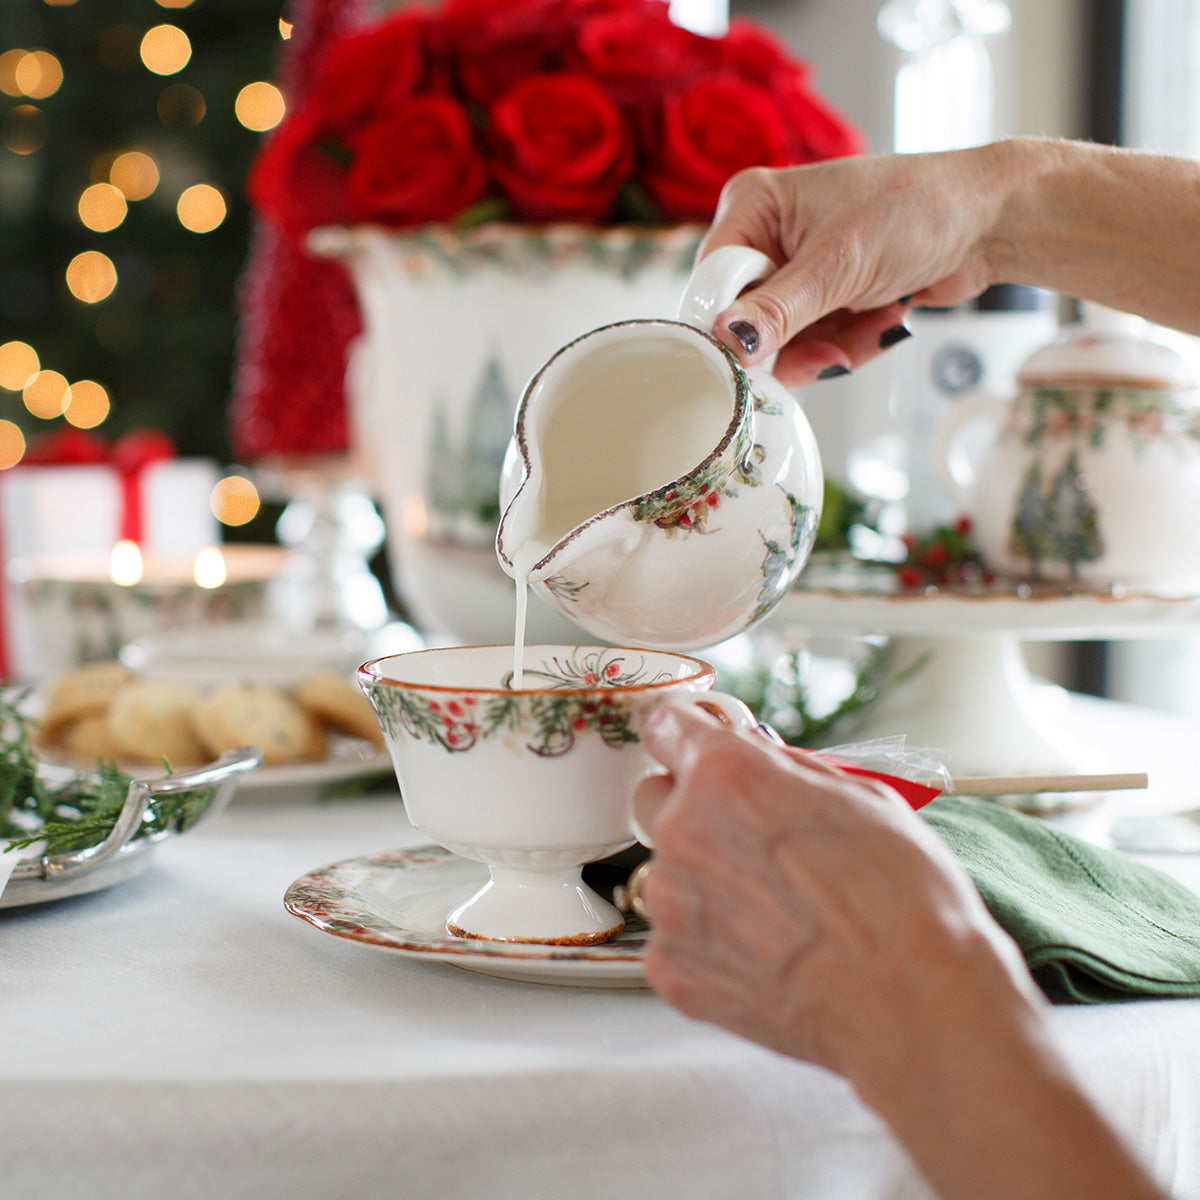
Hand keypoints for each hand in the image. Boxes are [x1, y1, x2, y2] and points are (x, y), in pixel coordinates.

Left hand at [631, 705, 1037, 1084]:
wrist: (910, 1002)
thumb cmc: (901, 898)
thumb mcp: (859, 795)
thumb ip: (786, 769)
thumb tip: (758, 756)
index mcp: (725, 774)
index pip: (667, 726)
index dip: (687, 736)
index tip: (696, 747)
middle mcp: (683, 831)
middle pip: (654, 798)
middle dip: (691, 807)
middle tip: (747, 837)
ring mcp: (670, 904)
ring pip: (664, 871)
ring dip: (700, 879)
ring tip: (770, 910)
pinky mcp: (670, 967)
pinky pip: (673, 936)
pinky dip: (706, 941)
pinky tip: (764, 953)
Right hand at [698, 147, 1005, 383]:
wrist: (990, 221)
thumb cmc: (918, 210)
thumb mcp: (838, 265)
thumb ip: (778, 311)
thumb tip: (726, 342)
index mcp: (753, 205)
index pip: (712, 282)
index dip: (731, 325)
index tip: (755, 358)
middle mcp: (767, 235)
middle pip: (747, 320)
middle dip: (795, 343)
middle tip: (833, 346)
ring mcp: (797, 270)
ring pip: (783, 342)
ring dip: (830, 346)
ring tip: (873, 322)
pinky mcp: (824, 297)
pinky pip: (813, 344)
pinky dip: (847, 344)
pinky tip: (881, 320)